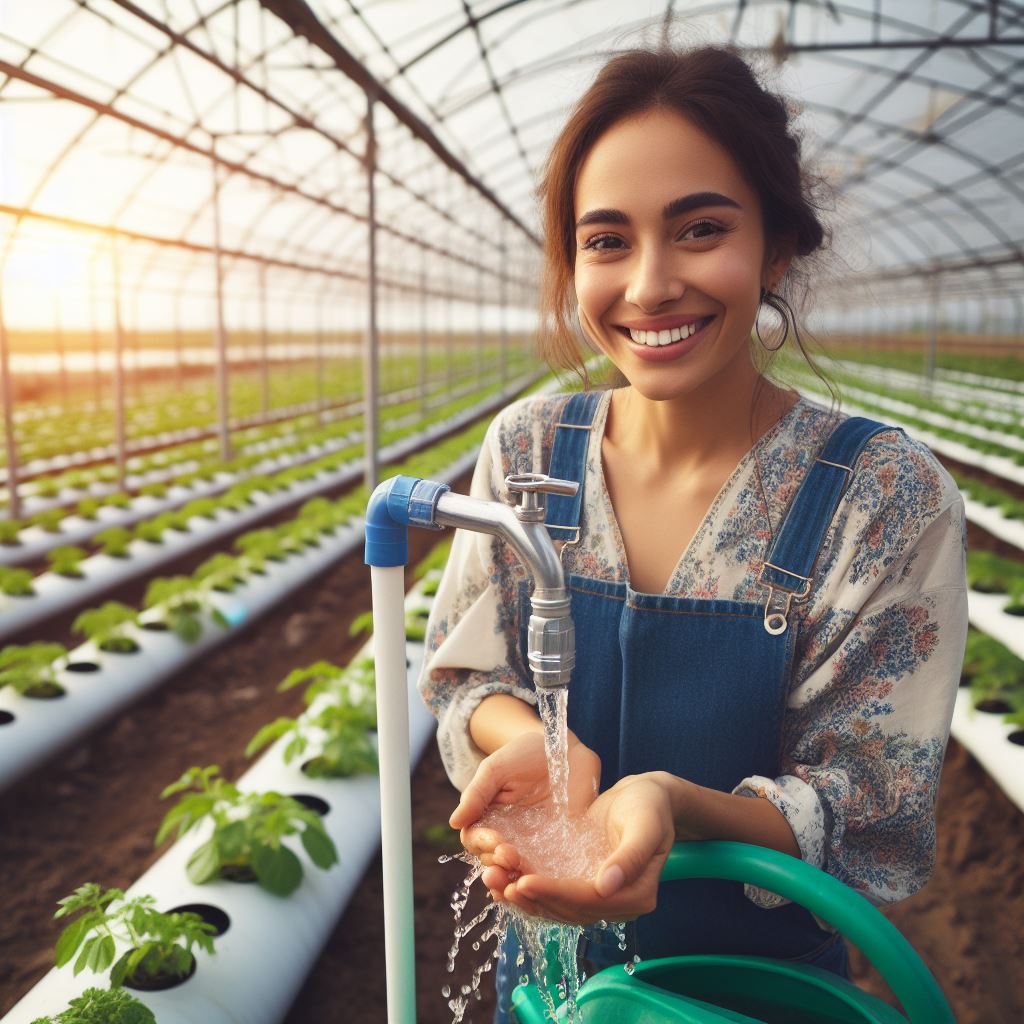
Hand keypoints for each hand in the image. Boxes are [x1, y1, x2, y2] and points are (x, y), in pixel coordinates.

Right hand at [450, 732, 599, 866]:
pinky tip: (542, 882)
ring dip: (515, 878)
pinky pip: (546, 870)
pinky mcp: (556, 848)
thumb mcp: (497, 769)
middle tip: (512, 857)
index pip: (475, 840)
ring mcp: (531, 844)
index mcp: (487, 817)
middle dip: (499, 864)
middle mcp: (507, 835)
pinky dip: (541, 881)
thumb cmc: (525, 754)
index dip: (483, 844)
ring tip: (523, 876)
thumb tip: (454, 823)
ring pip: (516, 871)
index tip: (497, 841)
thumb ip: (477, 794)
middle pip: (494, 861)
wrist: (564, 749)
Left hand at [482, 773, 676, 924]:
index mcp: (637, 895)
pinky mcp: (584, 883)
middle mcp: (617, 903)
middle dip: (533, 898)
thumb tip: (605, 887)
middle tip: (499, 883)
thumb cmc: (651, 806)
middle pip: (570, 909)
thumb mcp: (646, 825)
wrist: (648, 797)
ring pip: (558, 906)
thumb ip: (630, 856)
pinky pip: (554, 893)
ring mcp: (599, 896)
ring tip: (494, 881)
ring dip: (525, 898)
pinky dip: (530, 889)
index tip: (525, 882)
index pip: (590, 901)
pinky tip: (504, 881)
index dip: (556, 894)